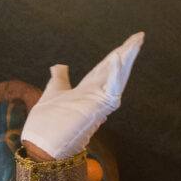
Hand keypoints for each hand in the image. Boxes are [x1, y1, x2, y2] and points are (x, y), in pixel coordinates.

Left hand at [21, 32, 143, 159]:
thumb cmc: (46, 124)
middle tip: (139, 36)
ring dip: (127, 59)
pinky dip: (115, 74)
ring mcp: (98, 103)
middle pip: (113, 70)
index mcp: (86, 91)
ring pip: (116, 77)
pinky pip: (110, 89)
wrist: (41, 144)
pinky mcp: (98, 109)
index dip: (114, 56)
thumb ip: (59, 79)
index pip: (104, 69)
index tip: (126, 43)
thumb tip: (58, 66)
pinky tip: (119, 58)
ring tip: (136, 41)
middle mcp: (95, 96)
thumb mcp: (53, 92)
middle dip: (126, 53)